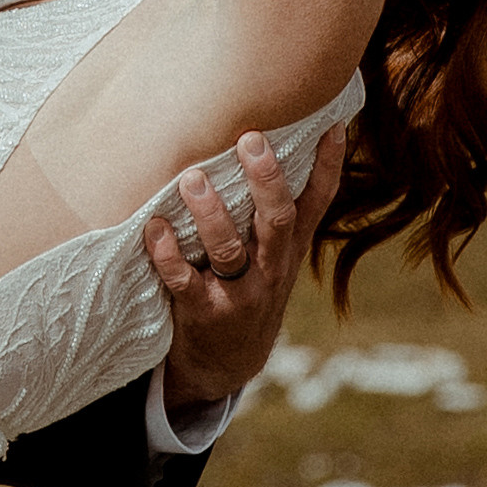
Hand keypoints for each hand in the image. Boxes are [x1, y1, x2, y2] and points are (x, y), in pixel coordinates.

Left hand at [148, 124, 347, 414]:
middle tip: (250, 139)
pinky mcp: (204, 312)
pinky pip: (183, 280)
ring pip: (228, 249)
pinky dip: (166, 253)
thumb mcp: (276, 256)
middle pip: (276, 219)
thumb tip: (277, 144)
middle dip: (265, 179)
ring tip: (192, 179)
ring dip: (210, 213)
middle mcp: (271, 268)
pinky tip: (154, 227)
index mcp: (290, 247)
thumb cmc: (249, 287)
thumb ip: (277, 210)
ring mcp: (239, 293)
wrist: (229, 362)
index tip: (332, 124)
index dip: (329, 165)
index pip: (317, 202)